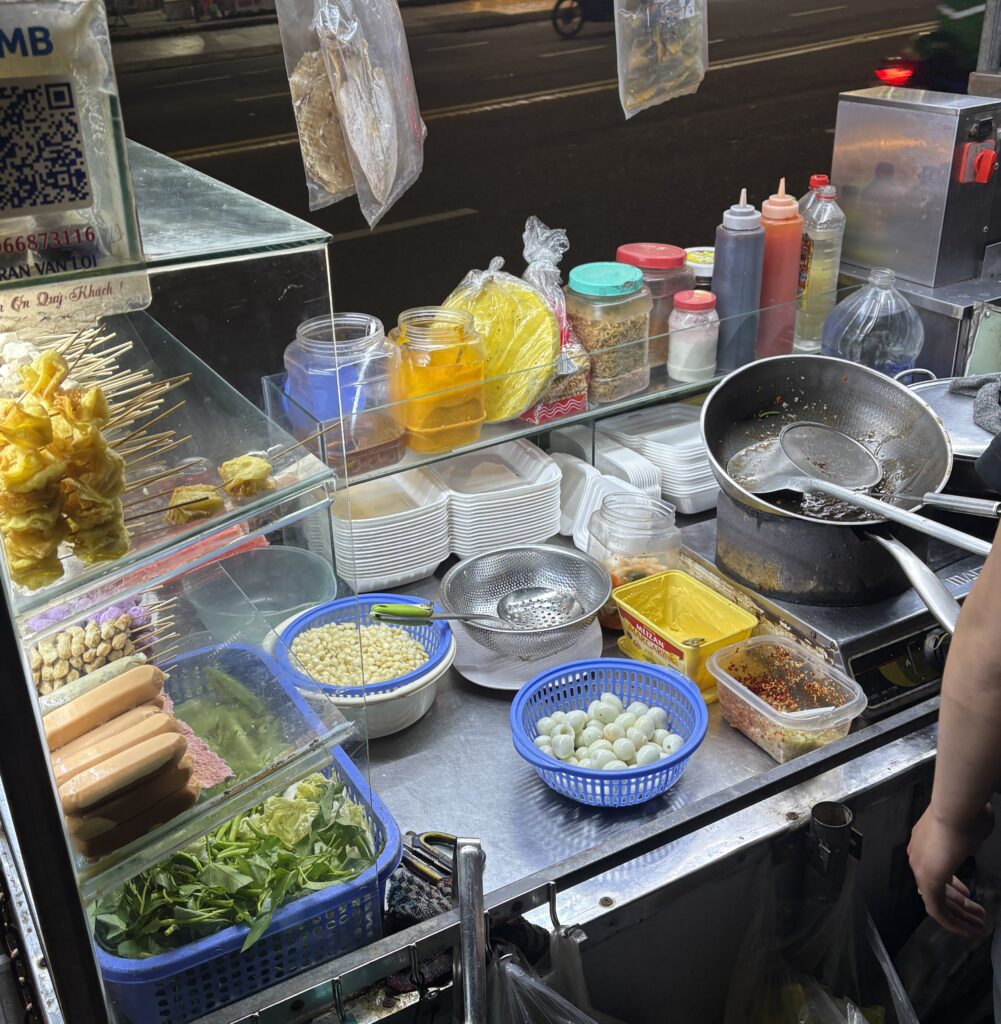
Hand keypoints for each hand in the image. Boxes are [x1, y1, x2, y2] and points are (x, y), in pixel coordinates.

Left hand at [907, 805, 991, 936]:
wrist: (956, 808)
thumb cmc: (966, 815)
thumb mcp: (968, 830)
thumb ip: (968, 841)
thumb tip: (972, 843)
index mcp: (924, 843)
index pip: (936, 870)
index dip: (953, 886)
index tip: (968, 894)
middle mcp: (918, 856)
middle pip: (936, 888)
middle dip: (959, 904)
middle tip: (978, 915)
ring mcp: (920, 868)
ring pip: (938, 901)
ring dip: (960, 917)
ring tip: (979, 926)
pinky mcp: (927, 880)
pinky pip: (937, 909)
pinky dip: (952, 922)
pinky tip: (968, 930)